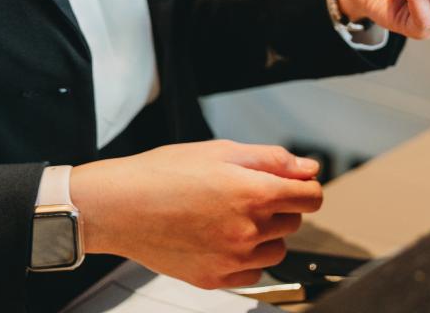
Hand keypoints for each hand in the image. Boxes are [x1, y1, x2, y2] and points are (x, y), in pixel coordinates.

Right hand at [71, 141, 321, 289]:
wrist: (118, 206)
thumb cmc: (163, 173)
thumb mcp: (223, 151)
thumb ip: (273, 160)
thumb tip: (308, 168)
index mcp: (254, 193)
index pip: (311, 197)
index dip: (305, 186)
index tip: (295, 185)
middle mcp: (248, 230)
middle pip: (294, 221)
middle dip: (280, 206)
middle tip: (246, 194)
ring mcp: (231, 259)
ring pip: (276, 249)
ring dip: (266, 234)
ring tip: (233, 217)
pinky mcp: (214, 279)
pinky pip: (253, 273)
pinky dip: (246, 259)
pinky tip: (223, 240)